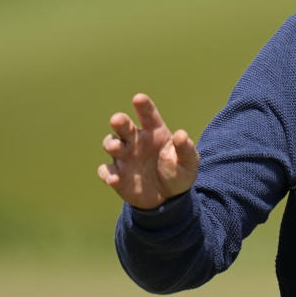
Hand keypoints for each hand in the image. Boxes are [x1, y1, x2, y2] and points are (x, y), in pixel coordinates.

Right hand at [97, 93, 199, 209]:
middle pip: (124, 127)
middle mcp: (137, 141)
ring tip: (117, 148)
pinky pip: (107, 171)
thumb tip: (181, 134)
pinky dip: (108, 173)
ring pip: (111, 144)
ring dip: (111, 144)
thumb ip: (185, 149)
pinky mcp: (117, 174)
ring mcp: (125, 157)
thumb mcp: (188, 162)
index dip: (143, 106)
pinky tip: (114, 179)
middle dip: (120, 122)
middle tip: (117, 120)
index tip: (138, 98)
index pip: (148, 116)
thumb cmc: (178, 172)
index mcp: (155, 133)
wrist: (168, 198)